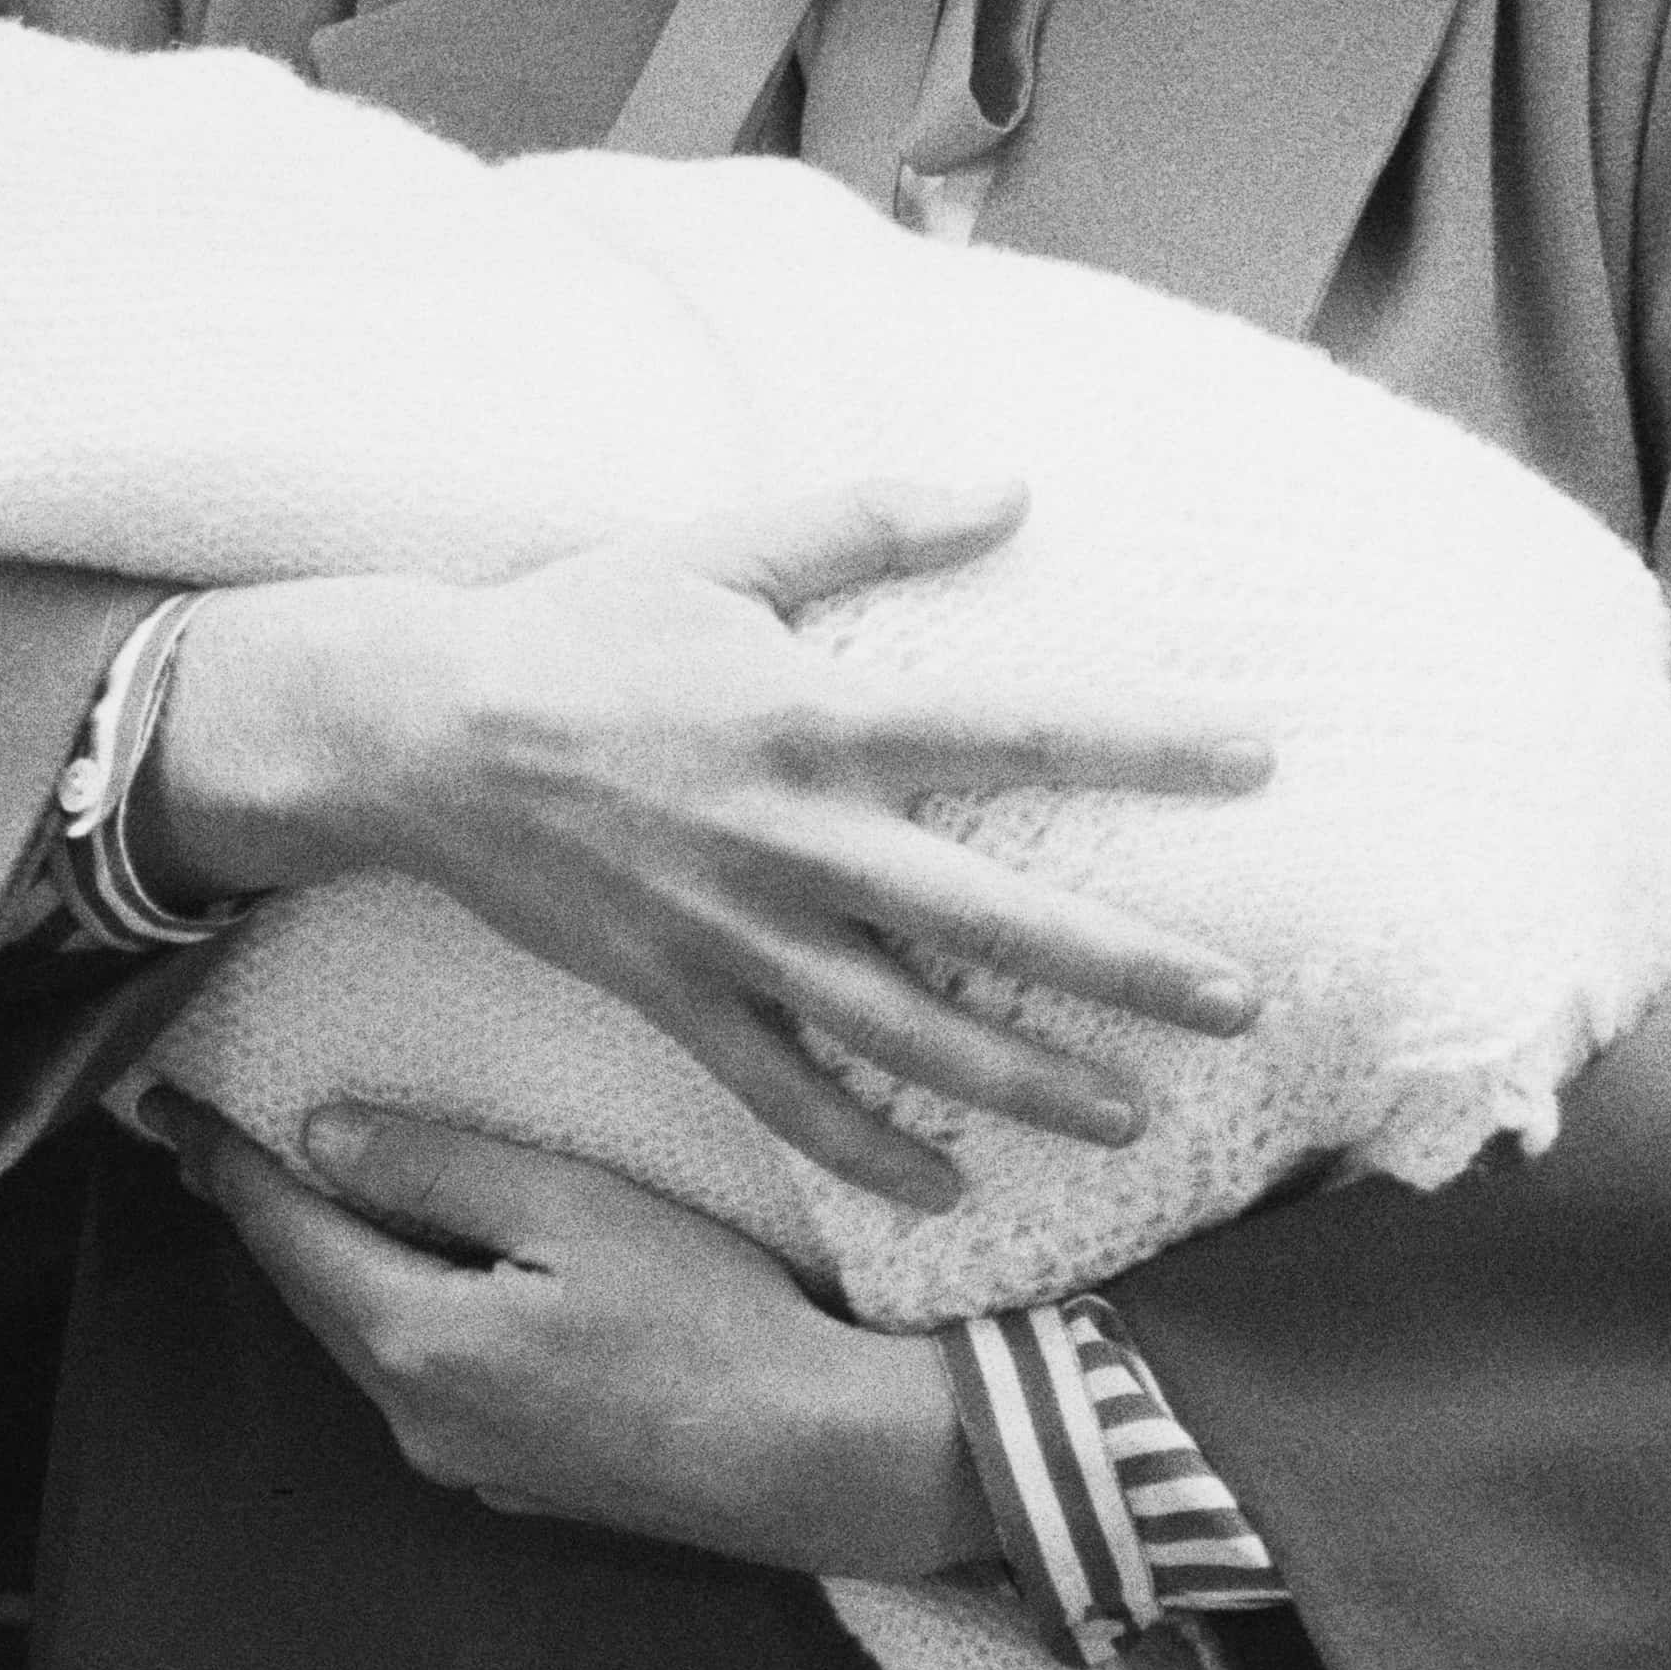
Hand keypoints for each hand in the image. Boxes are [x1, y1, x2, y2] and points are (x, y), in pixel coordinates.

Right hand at [138, 473, 1267, 1207]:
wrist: (414, 734)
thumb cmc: (574, 625)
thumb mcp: (721, 547)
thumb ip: (868, 522)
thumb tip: (1008, 485)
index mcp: (811, 717)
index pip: (1014, 730)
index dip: (1143, 744)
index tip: (1256, 760)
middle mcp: (792, 841)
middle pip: (992, 919)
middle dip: (1124, 971)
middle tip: (1237, 1004)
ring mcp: (736, 936)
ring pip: (910, 1033)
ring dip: (1028, 1082)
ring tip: (1131, 1114)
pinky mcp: (677, 997)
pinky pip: (786, 1095)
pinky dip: (866, 1150)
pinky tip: (946, 1184)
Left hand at [154, 1092, 996, 1582]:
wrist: (816, 1460)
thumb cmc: (709, 1318)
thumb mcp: (568, 1204)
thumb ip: (436, 1168)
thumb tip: (321, 1136)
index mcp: (419, 1341)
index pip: (285, 1233)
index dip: (222, 1162)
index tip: (164, 1107)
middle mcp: (420, 1418)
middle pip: (313, 1292)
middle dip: (259, 1211)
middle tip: (206, 1137)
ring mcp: (468, 1460)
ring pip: (366, 1335)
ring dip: (326, 1260)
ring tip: (296, 1187)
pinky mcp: (518, 1475)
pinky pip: (423, 1375)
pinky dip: (395, 1307)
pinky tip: (411, 1269)